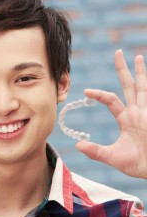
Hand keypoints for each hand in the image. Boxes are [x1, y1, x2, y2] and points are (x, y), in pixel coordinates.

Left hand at [76, 49, 146, 177]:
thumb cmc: (137, 164)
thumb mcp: (113, 156)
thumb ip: (96, 151)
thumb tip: (77, 145)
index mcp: (127, 118)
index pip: (111, 99)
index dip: (99, 94)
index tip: (86, 91)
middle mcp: (137, 111)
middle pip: (129, 86)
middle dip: (123, 70)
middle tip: (117, 52)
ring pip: (143, 87)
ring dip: (141, 72)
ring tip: (137, 57)